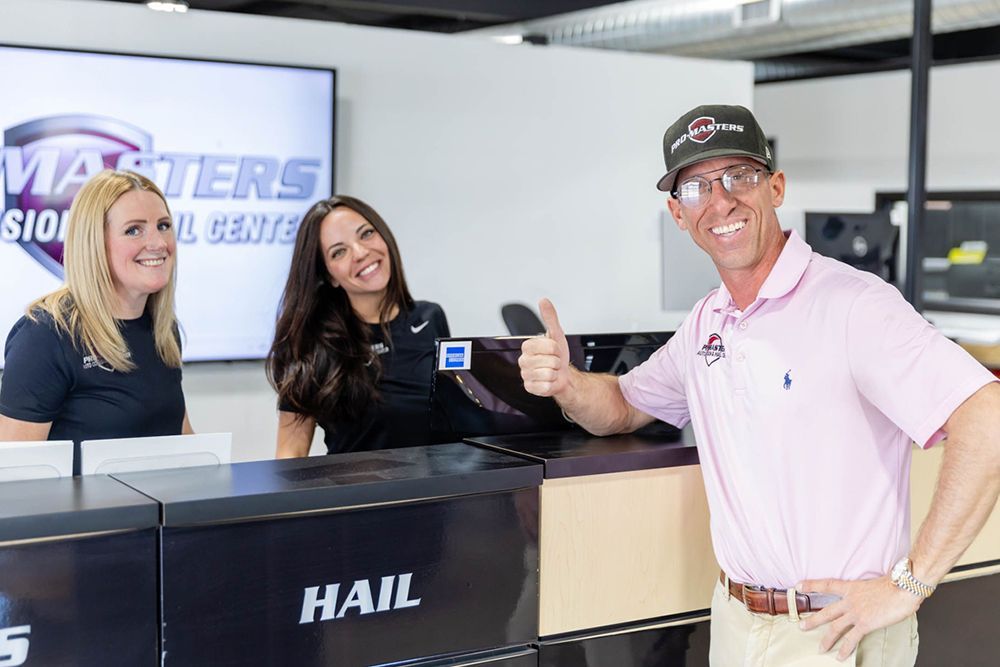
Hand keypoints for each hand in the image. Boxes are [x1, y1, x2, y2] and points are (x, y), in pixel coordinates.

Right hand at [519, 298, 570, 397]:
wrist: (563, 375)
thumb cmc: (558, 356)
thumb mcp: (556, 334)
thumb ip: (549, 317)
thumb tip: (544, 301)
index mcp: (527, 347)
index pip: (546, 346)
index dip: (555, 349)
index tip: (554, 350)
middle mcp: (523, 361)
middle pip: (548, 361)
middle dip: (556, 362)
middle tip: (553, 361)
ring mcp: (526, 375)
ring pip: (547, 374)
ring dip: (555, 373)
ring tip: (552, 370)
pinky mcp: (530, 388)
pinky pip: (545, 386)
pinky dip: (552, 384)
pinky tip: (549, 380)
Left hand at [796, 575, 921, 660]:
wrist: (903, 588)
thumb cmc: (895, 584)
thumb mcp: (875, 583)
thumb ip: (867, 590)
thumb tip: (871, 595)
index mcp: (851, 587)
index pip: (826, 584)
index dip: (811, 585)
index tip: (798, 585)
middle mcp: (850, 600)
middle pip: (826, 611)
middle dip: (813, 620)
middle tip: (801, 626)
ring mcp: (856, 612)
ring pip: (835, 627)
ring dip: (827, 639)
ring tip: (820, 648)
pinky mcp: (865, 623)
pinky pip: (851, 639)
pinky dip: (845, 649)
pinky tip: (840, 657)